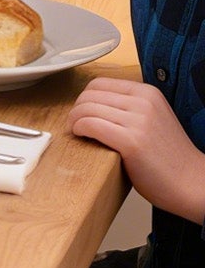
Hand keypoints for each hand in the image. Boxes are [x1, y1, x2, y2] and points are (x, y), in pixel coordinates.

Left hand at [68, 77, 204, 224]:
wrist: (192, 184)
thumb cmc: (169, 157)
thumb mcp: (152, 119)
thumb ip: (129, 107)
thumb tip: (93, 103)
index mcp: (147, 93)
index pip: (99, 83)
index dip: (84, 97)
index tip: (82, 112)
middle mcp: (143, 102)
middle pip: (89, 95)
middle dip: (76, 109)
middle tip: (75, 124)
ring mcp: (138, 121)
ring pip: (87, 109)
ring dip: (75, 120)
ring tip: (78, 132)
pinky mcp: (131, 141)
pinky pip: (91, 125)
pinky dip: (79, 129)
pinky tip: (82, 136)